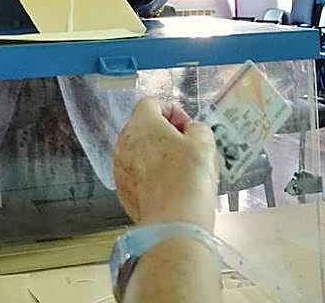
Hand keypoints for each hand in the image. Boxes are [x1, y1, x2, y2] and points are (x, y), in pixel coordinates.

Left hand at [113, 98, 217, 232]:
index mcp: (141, 123)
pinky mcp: (122, 190)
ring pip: (139, 152)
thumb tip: (191, 132)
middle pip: (143, 127)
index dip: (173, 111)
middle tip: (188, 149)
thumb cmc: (189, 178)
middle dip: (165, 134)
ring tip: (182, 171)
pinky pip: (136, 174)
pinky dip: (151, 176)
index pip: (152, 103)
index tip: (188, 128)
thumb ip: (197, 128)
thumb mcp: (204, 142)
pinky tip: (171, 188)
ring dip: (158, 156)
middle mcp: (124, 142)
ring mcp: (120, 167)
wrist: (174, 222)